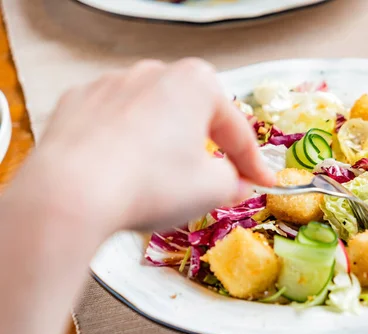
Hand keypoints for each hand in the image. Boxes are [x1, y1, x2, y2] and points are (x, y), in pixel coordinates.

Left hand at [19, 58, 273, 234]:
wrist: (70, 193)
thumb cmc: (152, 185)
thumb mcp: (213, 190)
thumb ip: (235, 182)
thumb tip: (237, 183)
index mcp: (197, 83)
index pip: (237, 131)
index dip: (254, 164)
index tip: (262, 183)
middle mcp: (154, 72)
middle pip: (194, 118)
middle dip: (207, 150)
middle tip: (215, 184)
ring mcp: (111, 84)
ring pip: (154, 119)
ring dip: (165, 146)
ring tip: (163, 182)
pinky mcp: (77, 103)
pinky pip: (115, 125)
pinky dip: (126, 145)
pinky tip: (124, 173)